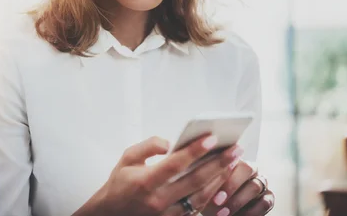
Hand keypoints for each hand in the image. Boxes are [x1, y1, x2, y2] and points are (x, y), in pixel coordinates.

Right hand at [73, 135, 242, 215]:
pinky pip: (198, 208)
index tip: (212, 138)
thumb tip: (169, 142)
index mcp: (145, 181)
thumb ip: (148, 146)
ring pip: (201, 196)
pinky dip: (212, 194)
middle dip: (218, 163)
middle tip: (235, 149)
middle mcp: (158, 199)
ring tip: (233, 162)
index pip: (175, 164)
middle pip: (195, 180)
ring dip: (219, 179)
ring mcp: (167, 213)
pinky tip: (222, 181)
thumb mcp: (126, 158)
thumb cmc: (120, 182)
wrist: (111, 213)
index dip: (194, 150)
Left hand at [202, 160, 274, 215]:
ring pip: (255, 186)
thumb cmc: (205, 195)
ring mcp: (260, 182)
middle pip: (247, 169)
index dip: (221, 171)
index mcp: (232, 158)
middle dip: (231, 186)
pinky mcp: (267, 198)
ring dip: (238, 201)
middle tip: (217, 201)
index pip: (231, 157)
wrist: (216, 212)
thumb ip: (203, 176)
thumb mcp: (202, 186)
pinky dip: (251, 212)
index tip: (208, 184)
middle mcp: (249, 168)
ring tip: (223, 213)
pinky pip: (265, 202)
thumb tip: (197, 173)